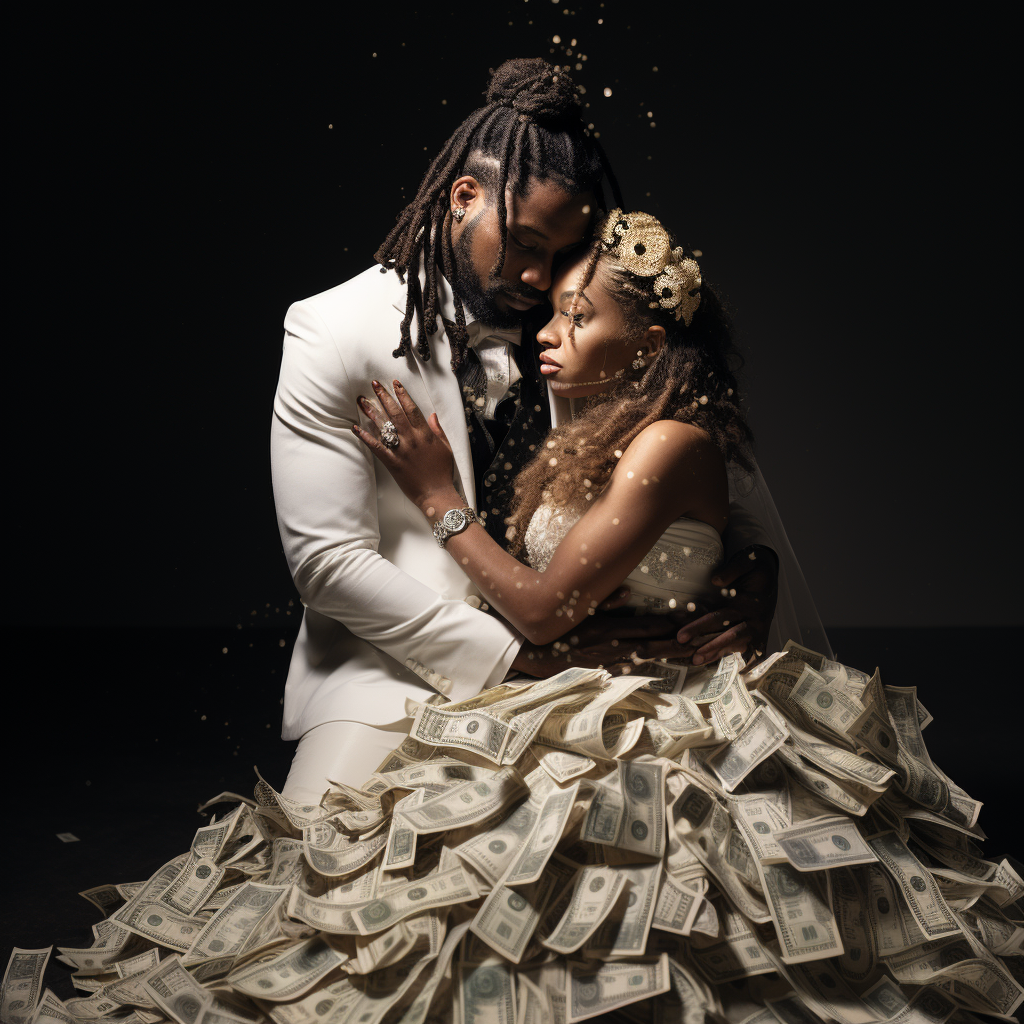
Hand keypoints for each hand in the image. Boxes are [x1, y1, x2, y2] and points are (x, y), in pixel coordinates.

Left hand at [352, 380, 456, 510]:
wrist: (436, 494)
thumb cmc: (442, 472)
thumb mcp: (446, 448)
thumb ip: (438, 430)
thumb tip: (432, 415)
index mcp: (425, 435)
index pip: (412, 409)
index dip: (403, 395)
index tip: (395, 383)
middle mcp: (412, 439)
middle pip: (395, 413)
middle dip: (384, 396)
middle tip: (374, 384)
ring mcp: (401, 451)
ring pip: (384, 426)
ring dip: (372, 412)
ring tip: (362, 400)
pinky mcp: (392, 462)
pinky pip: (376, 447)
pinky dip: (365, 437)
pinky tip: (356, 428)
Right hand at [511, 602, 701, 676]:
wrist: (533, 654)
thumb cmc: (555, 628)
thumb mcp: (576, 610)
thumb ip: (602, 601)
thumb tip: (628, 592)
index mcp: (605, 627)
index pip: (644, 627)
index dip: (668, 626)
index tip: (688, 623)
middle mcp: (609, 646)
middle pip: (650, 646)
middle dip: (676, 645)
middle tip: (701, 643)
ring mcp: (607, 662)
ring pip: (644, 659)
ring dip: (668, 656)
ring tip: (691, 655)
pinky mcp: (603, 672)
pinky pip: (631, 670)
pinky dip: (650, 669)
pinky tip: (664, 667)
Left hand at [673, 545, 777, 665]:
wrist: (771, 573)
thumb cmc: (754, 568)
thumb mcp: (747, 560)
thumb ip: (732, 569)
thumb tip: (716, 581)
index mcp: (748, 603)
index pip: (720, 617)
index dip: (700, 626)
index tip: (680, 635)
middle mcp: (754, 620)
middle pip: (727, 635)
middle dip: (706, 646)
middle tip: (688, 655)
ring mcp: (758, 631)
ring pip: (736, 646)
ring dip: (717, 654)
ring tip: (696, 662)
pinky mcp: (760, 637)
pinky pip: (749, 653)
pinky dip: (739, 663)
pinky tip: (725, 671)